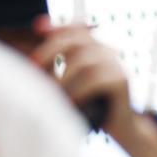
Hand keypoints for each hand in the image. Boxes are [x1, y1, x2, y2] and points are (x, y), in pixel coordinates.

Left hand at [30, 18, 134, 139]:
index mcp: (96, 47)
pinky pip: (94, 79)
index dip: (54, 30)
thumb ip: (58, 60)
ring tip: (51, 91)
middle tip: (35, 69)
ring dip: (62, 76)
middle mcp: (108, 52)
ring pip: (84, 60)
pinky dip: (78, 90)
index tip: (35, 36)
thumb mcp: (71, 80)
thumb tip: (37, 31)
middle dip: (51, 53)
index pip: (74, 30)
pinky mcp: (121, 80)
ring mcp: (116, 65)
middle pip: (76, 41)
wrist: (119, 126)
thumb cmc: (91, 104)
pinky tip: (69, 101)